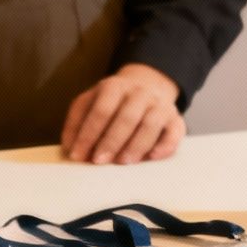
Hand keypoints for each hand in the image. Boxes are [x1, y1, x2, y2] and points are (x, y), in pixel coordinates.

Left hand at [61, 64, 184, 164]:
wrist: (147, 84)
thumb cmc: (112, 101)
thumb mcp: (90, 102)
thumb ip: (77, 122)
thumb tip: (71, 149)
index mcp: (114, 86)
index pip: (101, 110)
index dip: (88, 134)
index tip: (78, 155)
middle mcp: (140, 93)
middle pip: (126, 118)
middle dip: (111, 141)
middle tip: (99, 161)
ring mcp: (160, 104)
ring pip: (150, 125)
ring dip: (136, 145)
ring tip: (123, 162)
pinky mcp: (175, 118)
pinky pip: (175, 132)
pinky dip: (165, 146)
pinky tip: (152, 157)